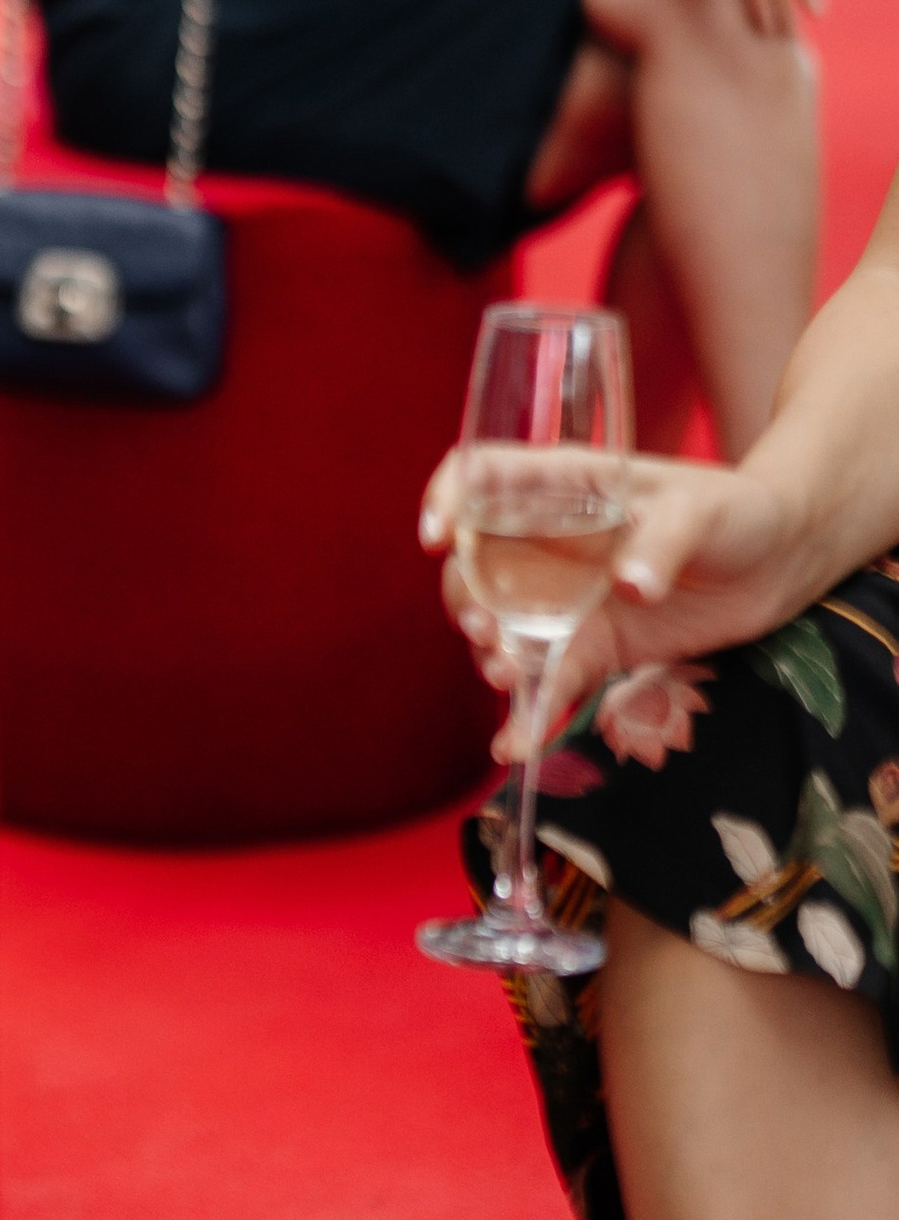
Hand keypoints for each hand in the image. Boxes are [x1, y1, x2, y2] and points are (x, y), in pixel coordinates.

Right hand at [422, 444, 798, 738]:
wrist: (781, 565)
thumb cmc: (738, 512)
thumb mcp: (702, 511)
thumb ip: (665, 541)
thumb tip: (632, 587)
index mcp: (563, 486)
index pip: (481, 475)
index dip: (448, 498)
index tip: (438, 538)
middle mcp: (549, 541)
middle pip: (476, 563)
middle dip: (467, 598)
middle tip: (487, 629)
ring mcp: (565, 597)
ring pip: (501, 626)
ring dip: (491, 653)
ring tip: (505, 675)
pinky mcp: (591, 647)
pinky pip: (547, 679)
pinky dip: (528, 712)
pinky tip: (516, 744)